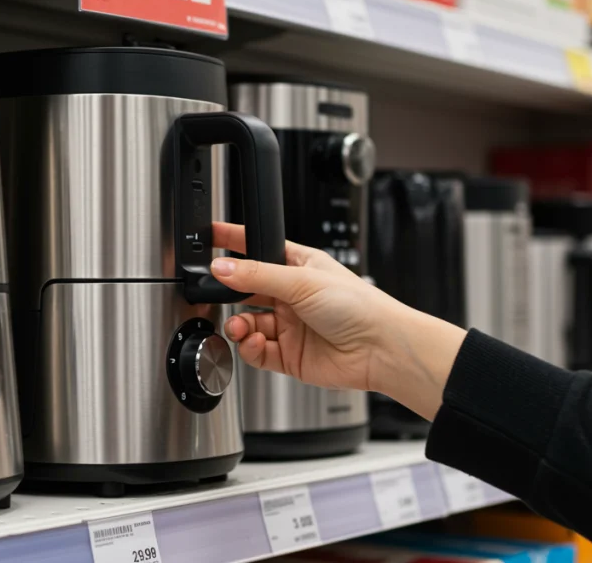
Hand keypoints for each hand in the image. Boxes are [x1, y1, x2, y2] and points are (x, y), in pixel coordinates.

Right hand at [211, 222, 465, 419]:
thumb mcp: (302, 280)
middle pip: (247, 291)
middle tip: (216, 294)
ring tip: (241, 327)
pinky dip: (250, 348)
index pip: (259, 248)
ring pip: (248, 323)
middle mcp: (293, 295)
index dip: (234, 241)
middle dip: (229, 294)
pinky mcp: (289, 355)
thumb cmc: (359, 306)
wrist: (381, 349)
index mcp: (299, 266)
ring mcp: (290, 326)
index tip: (209, 236)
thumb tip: (221, 266)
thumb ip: (256, 275)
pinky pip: (257, 351)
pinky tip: (255, 342)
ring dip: (239, 325)